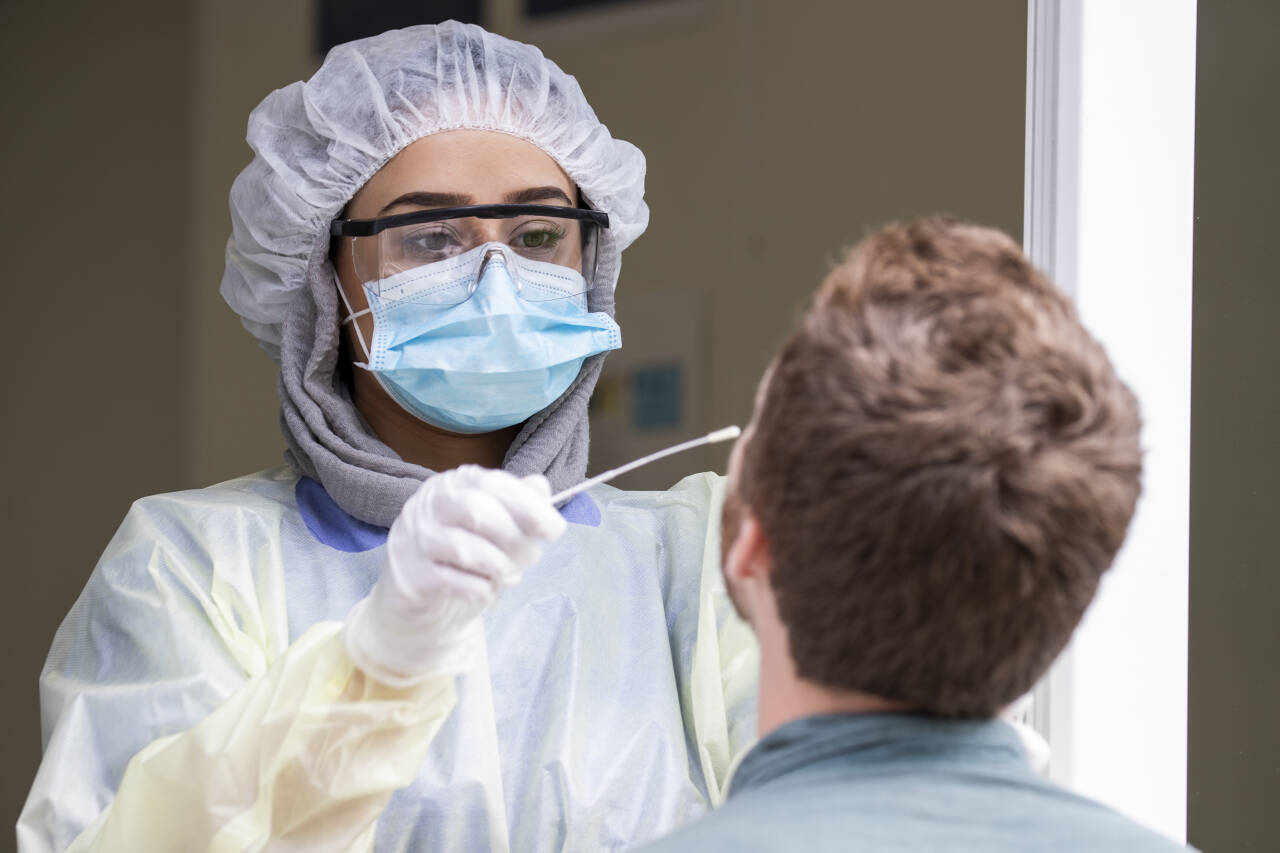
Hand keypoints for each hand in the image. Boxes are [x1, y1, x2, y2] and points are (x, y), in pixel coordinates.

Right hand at [343, 465, 566, 685]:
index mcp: (454, 484)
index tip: (555, 530)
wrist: (419, 606)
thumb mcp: (495, 529)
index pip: (492, 483)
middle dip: (515, 538)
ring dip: (499, 566)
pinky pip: (452, 581)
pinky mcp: (409, 576)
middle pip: (476, 510)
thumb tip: (540, 486)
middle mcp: (429, 505)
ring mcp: (414, 539)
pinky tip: (485, 590)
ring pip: (464, 548)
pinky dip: (479, 588)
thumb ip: (518, 505)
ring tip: (509, 575)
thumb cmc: (464, 559)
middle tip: (531, 557)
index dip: (528, 505)